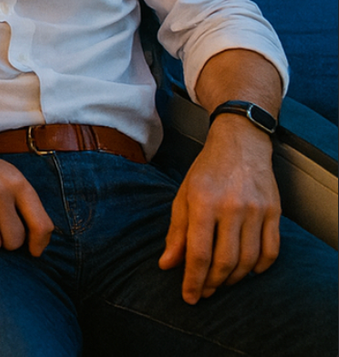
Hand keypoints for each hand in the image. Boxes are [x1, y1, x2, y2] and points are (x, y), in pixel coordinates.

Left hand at [159, 116, 278, 302]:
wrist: (240, 145)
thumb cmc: (207, 171)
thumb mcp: (183, 196)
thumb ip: (176, 232)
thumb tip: (167, 264)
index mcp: (203, 203)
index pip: (198, 252)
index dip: (193, 279)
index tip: (189, 296)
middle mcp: (232, 208)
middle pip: (225, 260)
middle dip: (213, 283)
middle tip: (204, 291)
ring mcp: (257, 210)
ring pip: (249, 259)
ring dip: (235, 278)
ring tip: (222, 282)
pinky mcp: (275, 212)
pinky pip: (271, 250)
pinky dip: (260, 267)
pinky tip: (248, 271)